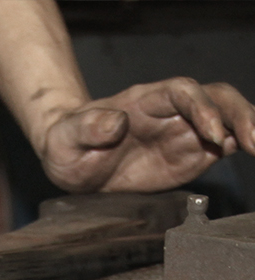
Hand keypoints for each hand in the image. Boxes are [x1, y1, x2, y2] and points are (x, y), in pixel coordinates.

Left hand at [37, 78, 254, 192]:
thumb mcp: (67, 138)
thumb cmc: (67, 144)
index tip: (211, 132)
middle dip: (239, 115)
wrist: (70, 163)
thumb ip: (87, 128)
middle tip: (253, 141)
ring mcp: (182, 132)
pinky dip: (239, 148)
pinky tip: (247, 156)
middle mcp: (169, 112)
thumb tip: (115, 120)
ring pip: (226, 121)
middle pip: (216, 99)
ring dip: (246, 131)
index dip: (201, 108)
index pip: (183, 93)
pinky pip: (222, 146)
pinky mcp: (188, 155)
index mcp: (143, 102)